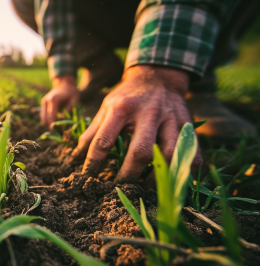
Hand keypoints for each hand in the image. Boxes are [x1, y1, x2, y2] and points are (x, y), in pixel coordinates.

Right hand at [40, 75, 78, 128]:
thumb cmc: (71, 92)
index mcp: (53, 100)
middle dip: (51, 127)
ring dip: (49, 124)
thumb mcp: (74, 100)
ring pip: (42, 119)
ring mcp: (43, 103)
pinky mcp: (43, 104)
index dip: (54, 126)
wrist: (65, 84)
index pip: (50, 117)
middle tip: (59, 131)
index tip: (60, 131)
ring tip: (58, 127)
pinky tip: (56, 121)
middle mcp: (46, 102)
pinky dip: (48, 120)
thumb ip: (69, 109)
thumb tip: (63, 119)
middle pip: (44, 119)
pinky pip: (44, 116)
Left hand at [71, 65, 201, 182]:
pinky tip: (174, 179)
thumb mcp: (107, 107)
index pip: (104, 140)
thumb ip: (92, 131)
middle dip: (129, 174)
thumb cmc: (128, 96)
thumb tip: (75, 157)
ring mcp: (171, 119)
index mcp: (122, 108)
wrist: (159, 77)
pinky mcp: (187, 124)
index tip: (88, 177)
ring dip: (157, 175)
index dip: (94, 162)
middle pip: (141, 151)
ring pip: (169, 154)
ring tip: (145, 187)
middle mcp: (148, 113)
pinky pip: (191, 151)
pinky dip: (185, 168)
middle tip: (120, 187)